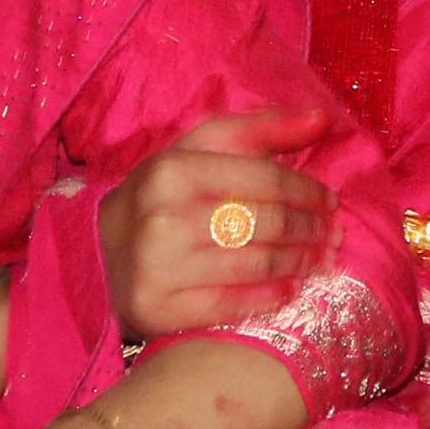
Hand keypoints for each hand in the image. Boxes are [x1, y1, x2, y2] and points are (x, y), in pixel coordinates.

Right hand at [100, 109, 331, 337]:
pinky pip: (231, 305)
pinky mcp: (158, 310)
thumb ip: (260, 130)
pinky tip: (291, 291)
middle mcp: (165, 217)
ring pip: (255, 264)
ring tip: (322, 261)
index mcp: (175, 170)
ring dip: (300, 263)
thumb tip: (323, 118)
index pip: (265, 178)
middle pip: (265, 222)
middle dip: (311, 230)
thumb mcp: (198, 149)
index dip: (307, 191)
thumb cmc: (161, 195)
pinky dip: (269, 297)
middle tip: (335, 236)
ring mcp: (160, 268)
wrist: (94, 253)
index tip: (332, 201)